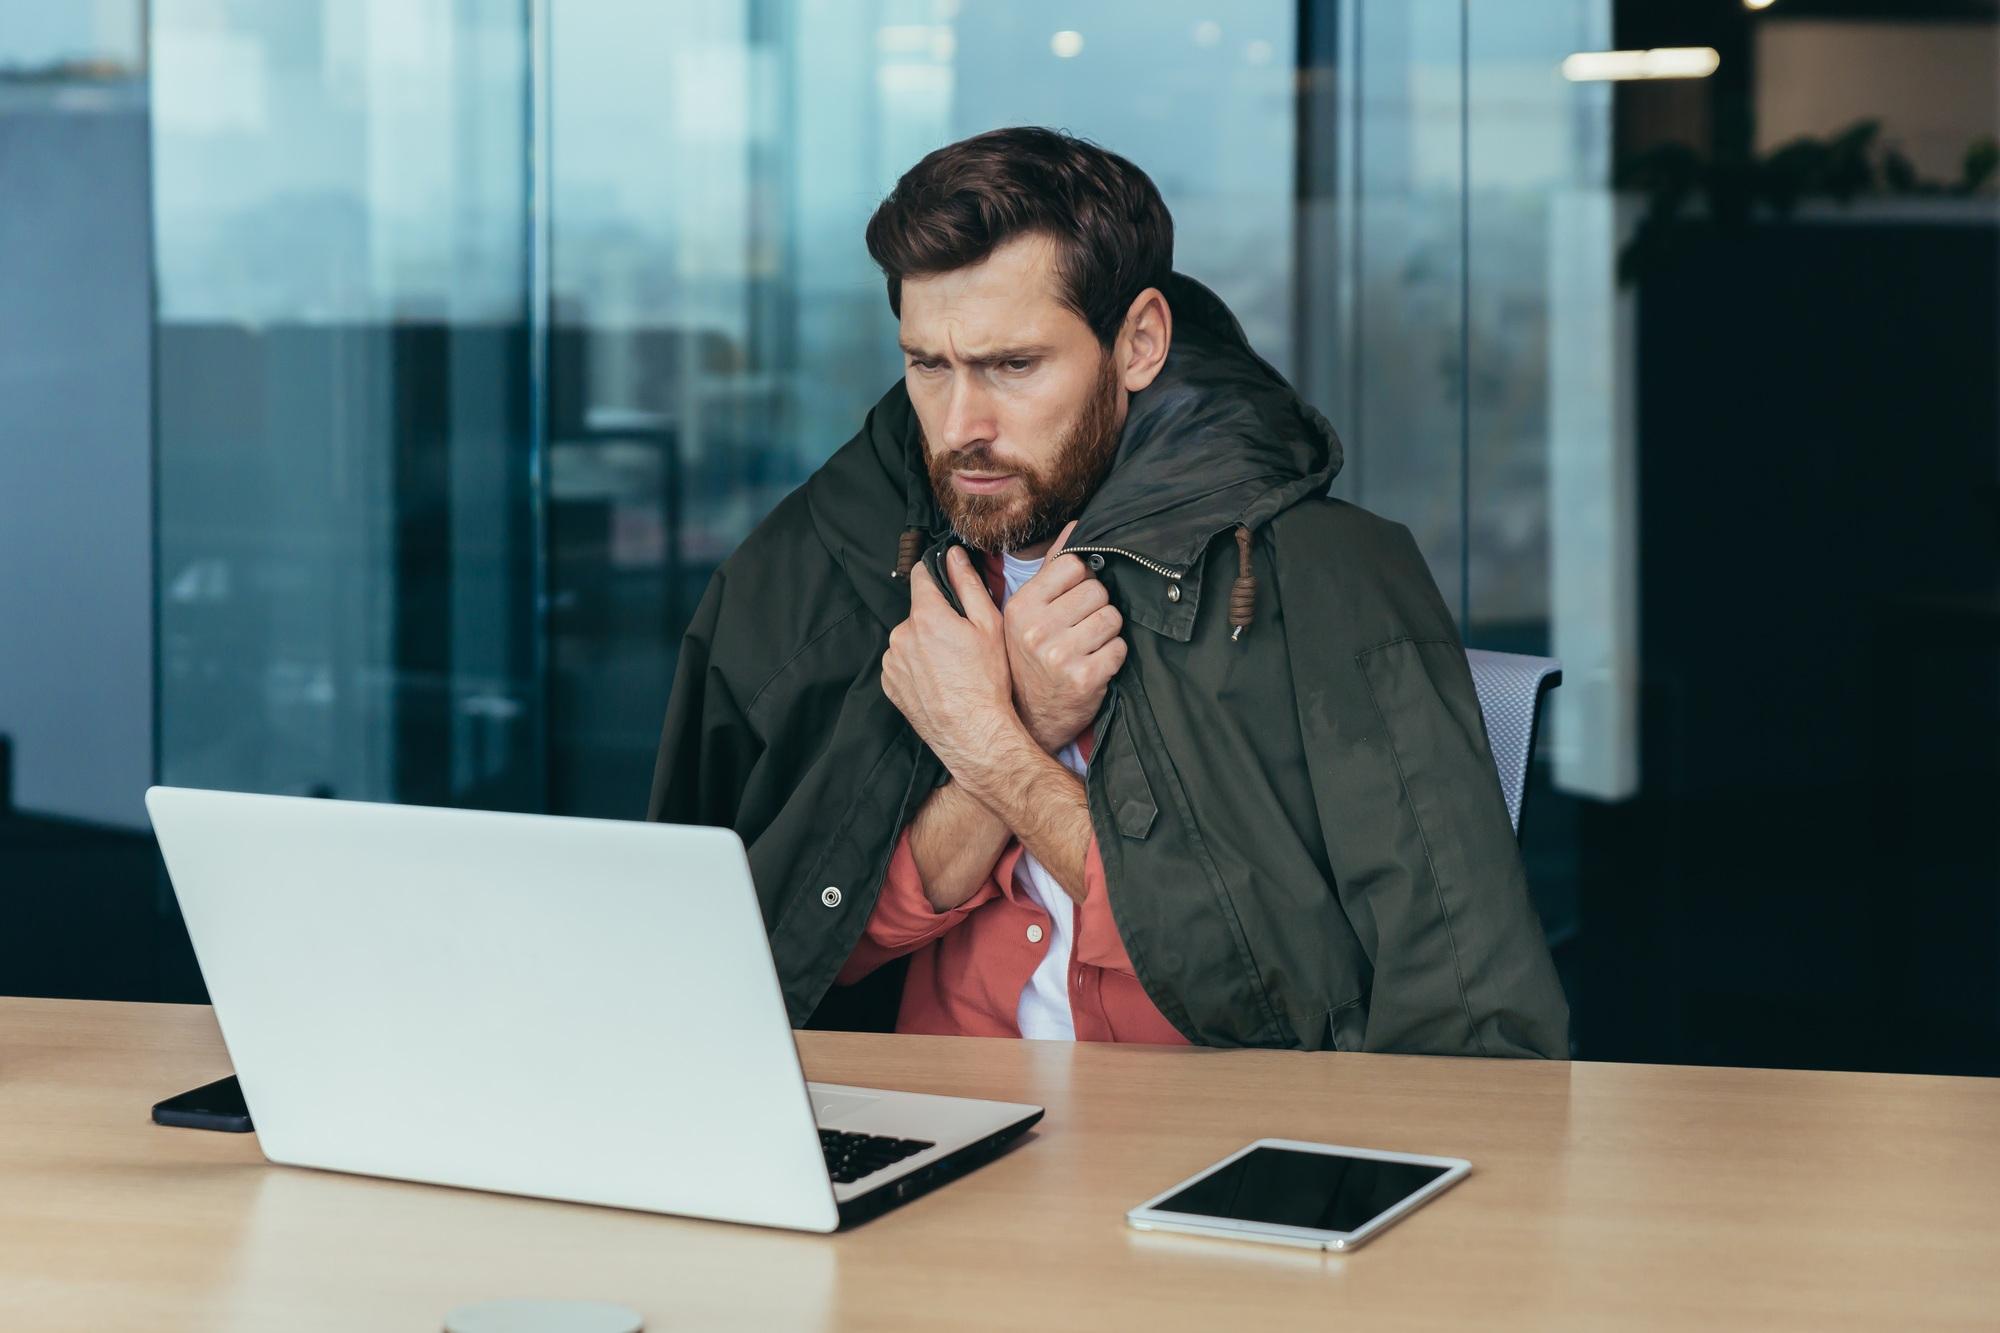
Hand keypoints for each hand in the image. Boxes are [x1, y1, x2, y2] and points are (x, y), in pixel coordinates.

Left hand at [881, 548, 1024, 773]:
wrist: (974, 733)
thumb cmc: (987, 682)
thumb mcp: (989, 626)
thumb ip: (968, 585)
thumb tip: (954, 556)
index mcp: (926, 616)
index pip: (921, 577)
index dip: (935, 575)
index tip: (944, 582)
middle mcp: (901, 635)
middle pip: (917, 612)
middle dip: (936, 620)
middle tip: (961, 642)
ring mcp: (892, 661)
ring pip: (908, 639)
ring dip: (924, 644)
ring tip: (950, 667)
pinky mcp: (889, 684)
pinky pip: (900, 663)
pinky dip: (915, 667)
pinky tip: (938, 680)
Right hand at [1003, 521, 1127, 751]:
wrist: (1031, 716)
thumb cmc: (1032, 657)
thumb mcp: (1029, 612)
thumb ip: (1053, 568)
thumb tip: (1076, 525)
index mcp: (1021, 605)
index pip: (1073, 566)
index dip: (1082, 581)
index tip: (1072, 601)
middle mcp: (1036, 628)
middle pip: (1097, 591)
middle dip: (1096, 608)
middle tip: (1079, 629)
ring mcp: (1060, 654)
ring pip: (1112, 617)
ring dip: (1107, 633)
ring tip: (1087, 646)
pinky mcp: (1084, 677)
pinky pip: (1119, 648)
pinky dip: (1113, 657)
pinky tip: (1094, 666)